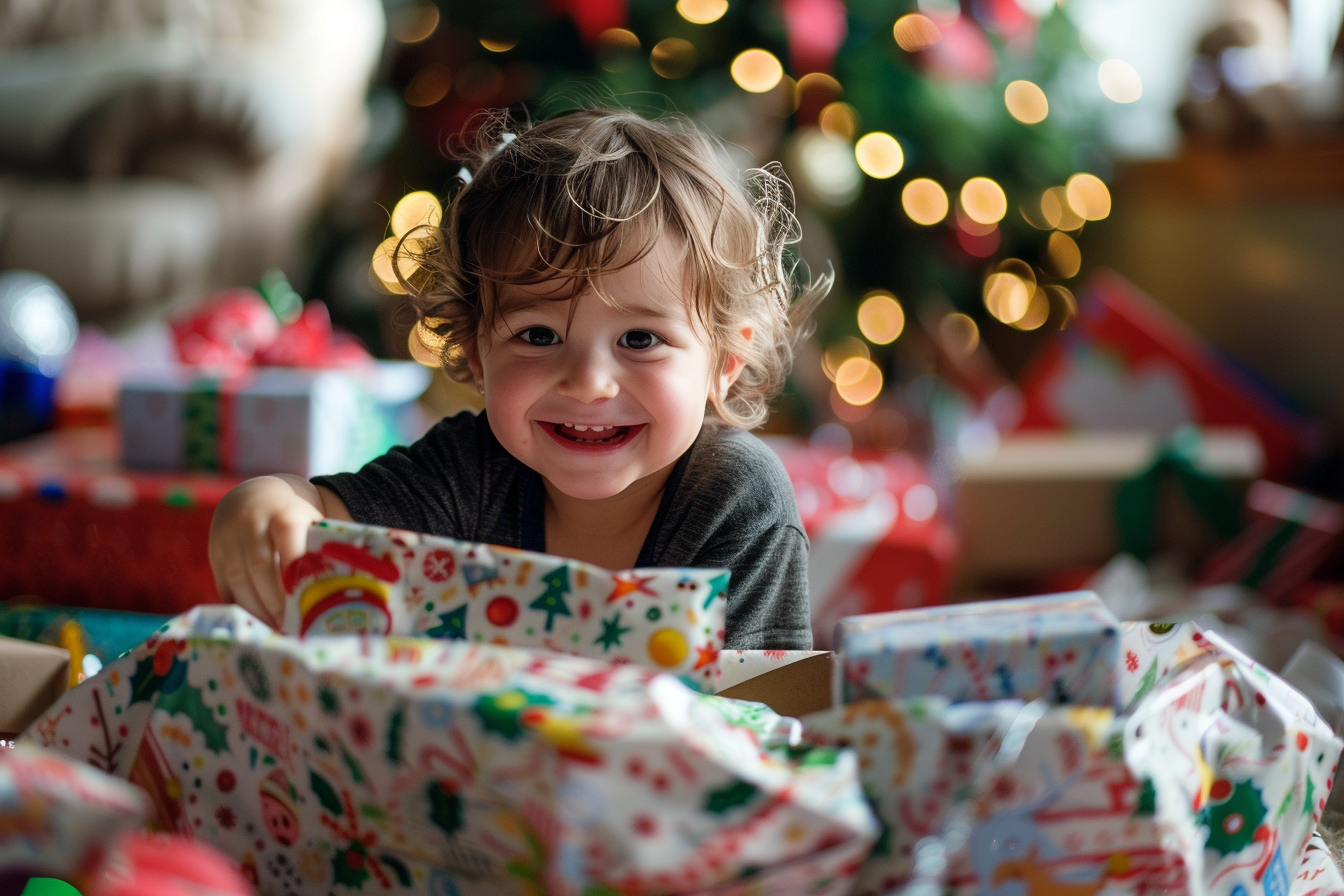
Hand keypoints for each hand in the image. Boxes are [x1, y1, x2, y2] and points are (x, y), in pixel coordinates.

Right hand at [208, 475, 325, 628]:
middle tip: (288, 624)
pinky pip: (224, 583)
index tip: (305, 601)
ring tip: (273, 626)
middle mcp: (251, 521)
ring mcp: (228, 536)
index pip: (288, 543)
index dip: (294, 573)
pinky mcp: (214, 550)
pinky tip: (255, 618)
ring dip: (256, 607)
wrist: (257, 496)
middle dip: (274, 599)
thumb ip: (322, 546)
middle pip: (259, 565)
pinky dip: (239, 604)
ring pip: (238, 577)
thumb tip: (349, 582)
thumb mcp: (311, 521)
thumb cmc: (295, 517)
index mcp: (283, 512)